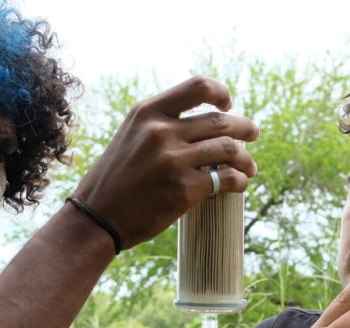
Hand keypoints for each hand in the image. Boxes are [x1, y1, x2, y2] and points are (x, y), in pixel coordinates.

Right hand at [71, 76, 258, 248]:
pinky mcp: (183, 190)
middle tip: (253, 134)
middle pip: (220, 120)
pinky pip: (226, 178)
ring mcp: (173, 161)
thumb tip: (204, 125)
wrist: (96, 218)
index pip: (197, 87)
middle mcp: (160, 132)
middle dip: (244, 127)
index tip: (228, 104)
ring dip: (246, 158)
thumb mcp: (130, 138)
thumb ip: (160, 125)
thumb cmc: (114, 181)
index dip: (221, 92)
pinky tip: (240, 184)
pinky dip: (239, 180)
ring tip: (250, 166)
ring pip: (229, 149)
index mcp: (147, 113)